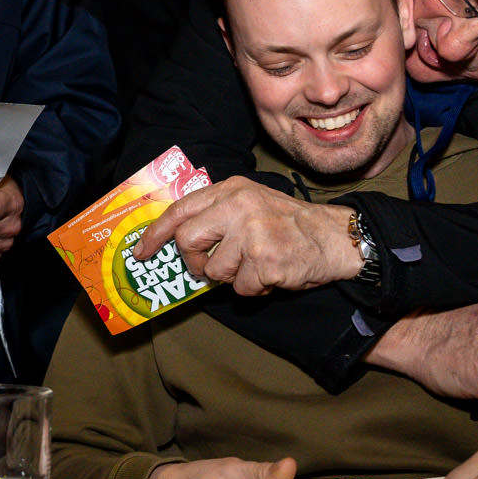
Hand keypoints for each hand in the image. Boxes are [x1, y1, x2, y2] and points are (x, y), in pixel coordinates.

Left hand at [131, 177, 359, 296]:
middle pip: (187, 240)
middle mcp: (239, 207)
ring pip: (215, 270)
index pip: (180, 209)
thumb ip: (218, 213)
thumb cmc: (290, 224)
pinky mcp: (266, 260)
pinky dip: (255, 288)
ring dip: (233, 277)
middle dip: (193, 261)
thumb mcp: (252, 202)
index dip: (156, 233)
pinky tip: (273, 273)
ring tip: (257, 264)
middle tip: (207, 269)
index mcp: (231, 190)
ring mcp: (252, 233)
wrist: (336, 237)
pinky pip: (242, 288)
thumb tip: (179, 240)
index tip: (141, 252)